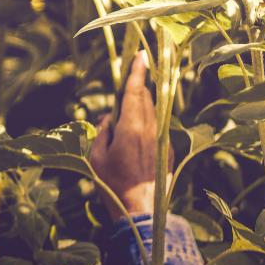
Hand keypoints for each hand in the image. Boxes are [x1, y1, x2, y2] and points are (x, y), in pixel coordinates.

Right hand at [89, 53, 170, 218]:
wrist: (142, 209)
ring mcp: (161, 139)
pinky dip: (147, 120)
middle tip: (136, 70)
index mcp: (131, 127)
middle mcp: (150, 129)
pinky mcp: (167, 150)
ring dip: (144, 102)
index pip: (134, 92)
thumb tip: (110, 118)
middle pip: (146, 98)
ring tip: (134, 99)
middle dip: (140, 83)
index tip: (141, 55)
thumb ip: (103, 132)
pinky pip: (157, 126)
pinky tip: (138, 128)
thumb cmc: (113, 184)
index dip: (137, 72)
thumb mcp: (97, 157)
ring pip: (153, 111)